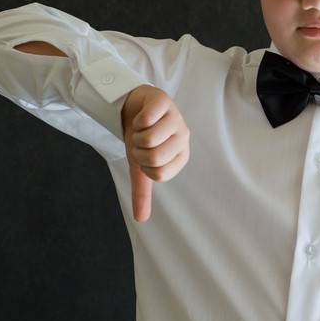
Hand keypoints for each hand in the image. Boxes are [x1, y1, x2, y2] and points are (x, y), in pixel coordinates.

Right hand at [120, 84, 190, 221]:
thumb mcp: (140, 166)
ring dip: (136, 135)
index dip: (144, 166)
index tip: (144, 156)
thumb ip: (142, 191)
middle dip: (138, 151)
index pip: (159, 174)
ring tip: (140, 129)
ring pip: (149, 139)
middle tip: (141, 142)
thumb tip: (140, 219)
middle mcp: (183, 137)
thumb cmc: (143, 137)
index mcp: (181, 156)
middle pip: (154, 157)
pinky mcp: (164, 101)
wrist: (136, 107)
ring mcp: (176, 117)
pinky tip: (142, 116)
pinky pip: (146, 119)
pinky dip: (136, 121)